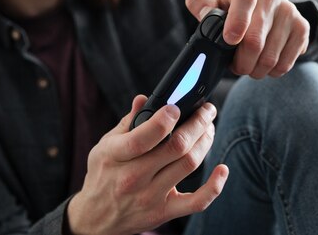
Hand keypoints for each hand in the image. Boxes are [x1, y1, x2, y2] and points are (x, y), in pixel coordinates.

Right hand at [67, 96, 227, 234]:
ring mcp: (151, 196)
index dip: (165, 119)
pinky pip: (197, 202)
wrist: (95, 219)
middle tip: (207, 110)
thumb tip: (143, 99)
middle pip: (176, 147)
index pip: (144, 137)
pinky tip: (222, 169)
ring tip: (209, 128)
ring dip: (206, 142)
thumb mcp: (105, 145)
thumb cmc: (103, 174)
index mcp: (116, 156)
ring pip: (189, 164)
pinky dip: (215, 186)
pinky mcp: (165, 212)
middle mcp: (134, 178)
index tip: (177, 106)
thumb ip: (127, 122)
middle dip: (198, 123)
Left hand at [186, 0, 309, 78]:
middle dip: (241, 62)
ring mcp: (290, 11)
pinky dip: (272, 72)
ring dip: (256, 70)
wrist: (268, 13)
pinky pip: (285, 63)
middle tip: (236, 67)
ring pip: (270, 57)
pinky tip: (266, 64)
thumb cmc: (236, 13)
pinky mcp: (302, 28)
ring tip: (250, 66)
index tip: (229, 40)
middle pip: (255, 40)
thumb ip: (202, 6)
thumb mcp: (217, 7)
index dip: (237, 21)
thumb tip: (202, 10)